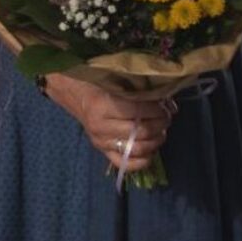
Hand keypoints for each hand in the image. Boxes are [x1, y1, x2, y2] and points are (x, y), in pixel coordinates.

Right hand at [42, 74, 174, 171]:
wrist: (73, 92)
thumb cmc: (96, 80)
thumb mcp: (114, 77)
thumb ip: (137, 85)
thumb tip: (165, 95)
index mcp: (103, 105)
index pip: (137, 111)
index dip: (157, 110)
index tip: (168, 106)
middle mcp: (101, 126)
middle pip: (139, 132)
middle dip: (159, 125)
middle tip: (168, 117)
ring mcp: (101, 141)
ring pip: (135, 149)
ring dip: (154, 142)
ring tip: (162, 132)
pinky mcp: (102, 151)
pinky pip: (124, 163)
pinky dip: (141, 161)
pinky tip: (152, 152)